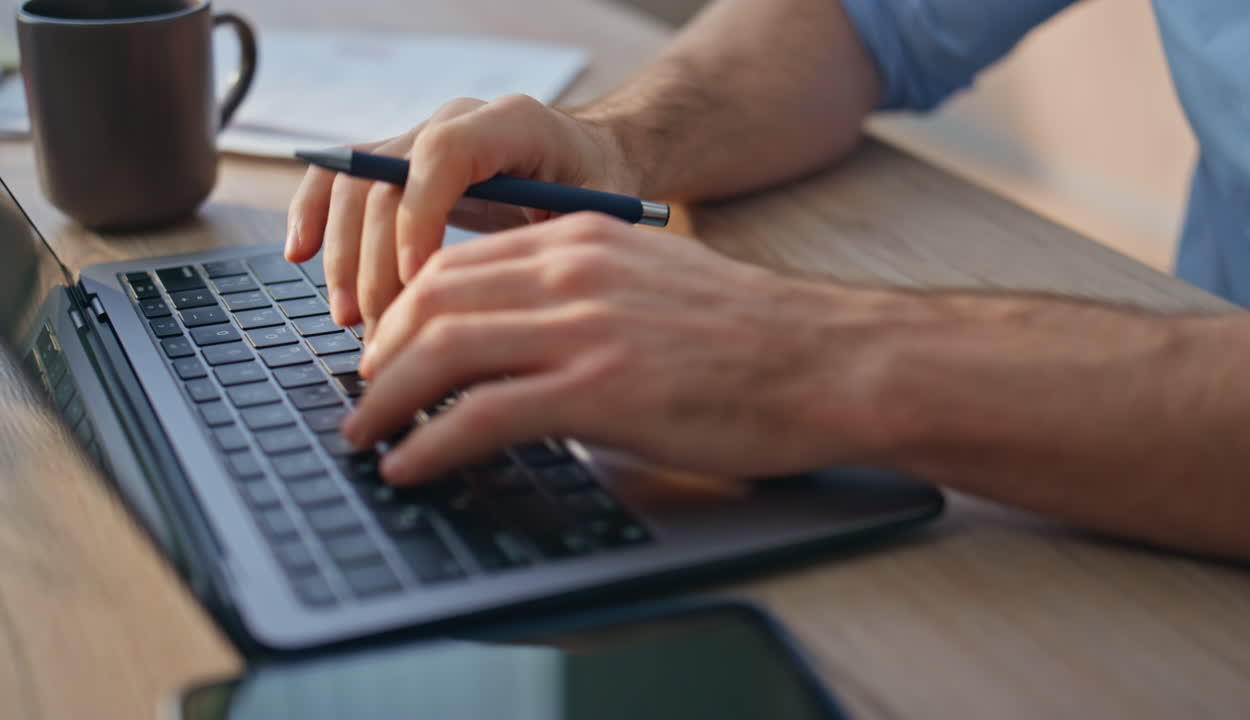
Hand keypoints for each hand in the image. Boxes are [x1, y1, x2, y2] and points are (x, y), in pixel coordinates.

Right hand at [283, 94, 640, 334]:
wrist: (592, 161)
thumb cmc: (601, 193)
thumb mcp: (600, 220)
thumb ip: (552, 248)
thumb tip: (493, 313)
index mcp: (513, 122)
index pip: (442, 155)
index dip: (420, 218)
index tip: (419, 284)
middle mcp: (457, 120)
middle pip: (388, 179)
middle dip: (375, 262)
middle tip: (380, 331)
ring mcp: (422, 137)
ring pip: (355, 184)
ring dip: (344, 256)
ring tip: (349, 320)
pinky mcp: (400, 165)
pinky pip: (342, 180)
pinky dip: (314, 215)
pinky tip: (299, 255)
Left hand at [341, 213, 898, 485]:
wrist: (827, 361)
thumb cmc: (753, 335)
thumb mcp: (656, 280)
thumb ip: (586, 291)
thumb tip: (527, 335)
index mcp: (583, 240)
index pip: (457, 263)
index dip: (404, 310)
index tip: (387, 350)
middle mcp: (573, 272)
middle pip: (432, 300)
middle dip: (379, 354)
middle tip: (363, 395)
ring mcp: (584, 329)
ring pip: (441, 352)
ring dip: (386, 399)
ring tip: (365, 435)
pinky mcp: (598, 390)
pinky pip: (480, 415)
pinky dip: (429, 443)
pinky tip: (411, 465)